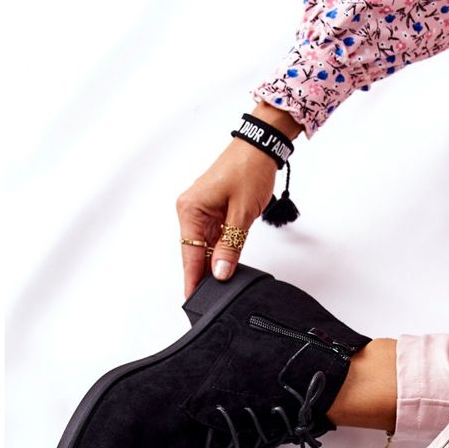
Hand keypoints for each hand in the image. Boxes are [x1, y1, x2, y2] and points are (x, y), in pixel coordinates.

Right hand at [176, 104, 303, 297]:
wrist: (260, 147)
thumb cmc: (249, 169)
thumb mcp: (242, 212)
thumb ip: (230, 246)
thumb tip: (220, 272)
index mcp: (190, 209)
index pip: (189, 254)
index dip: (193, 280)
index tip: (193, 300)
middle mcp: (190, 211)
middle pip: (194, 254)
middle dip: (204, 275)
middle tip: (213, 300)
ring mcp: (201, 212)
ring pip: (204, 248)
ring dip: (213, 264)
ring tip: (222, 285)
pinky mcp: (212, 212)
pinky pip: (212, 239)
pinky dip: (219, 252)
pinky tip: (226, 266)